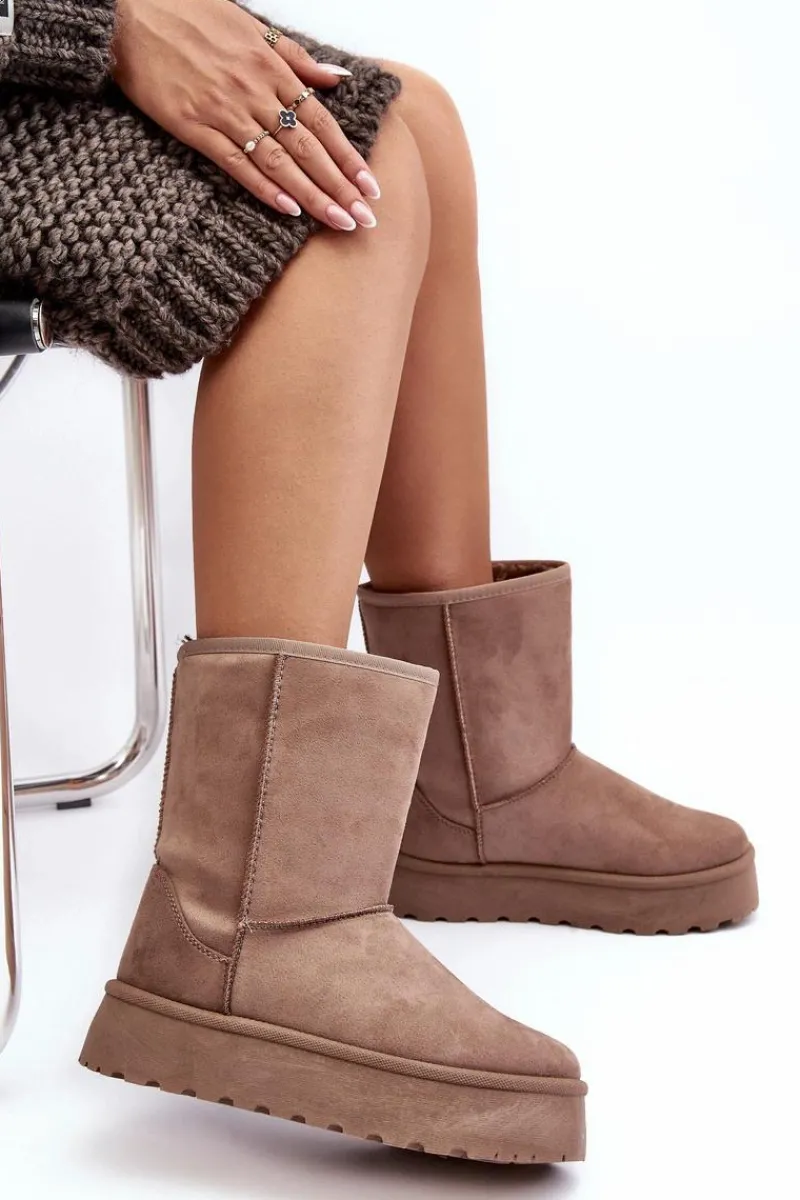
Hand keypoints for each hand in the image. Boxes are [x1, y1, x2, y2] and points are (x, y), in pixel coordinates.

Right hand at [111, 0, 380, 229]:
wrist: (128, 11)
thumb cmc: (189, 12)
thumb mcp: (250, 24)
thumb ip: (295, 56)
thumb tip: (337, 78)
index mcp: (270, 65)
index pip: (321, 120)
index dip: (348, 157)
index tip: (371, 187)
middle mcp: (253, 90)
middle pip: (307, 147)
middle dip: (339, 186)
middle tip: (364, 219)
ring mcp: (223, 110)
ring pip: (278, 160)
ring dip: (311, 195)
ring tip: (338, 222)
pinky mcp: (192, 126)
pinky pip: (234, 163)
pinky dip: (263, 187)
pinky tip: (288, 210)